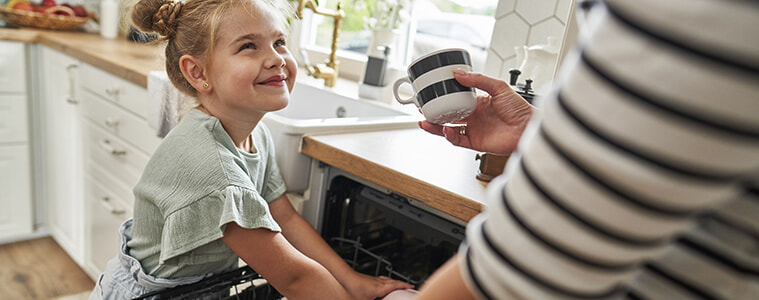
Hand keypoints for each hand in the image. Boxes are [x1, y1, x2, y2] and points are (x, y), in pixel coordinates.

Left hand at [345, 272, 414, 299]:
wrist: (346, 277)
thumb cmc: (353, 288)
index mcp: (380, 288)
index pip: (396, 286)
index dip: (405, 286)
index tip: (412, 286)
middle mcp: (379, 282)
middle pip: (394, 281)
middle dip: (403, 284)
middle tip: (409, 286)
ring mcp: (375, 279)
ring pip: (389, 279)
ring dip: (396, 282)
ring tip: (399, 285)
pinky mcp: (371, 279)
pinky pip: (383, 279)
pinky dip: (388, 281)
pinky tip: (385, 285)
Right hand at [419, 69, 533, 154]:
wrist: (529, 127)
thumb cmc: (521, 109)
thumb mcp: (499, 87)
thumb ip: (478, 79)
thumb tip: (459, 73)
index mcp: (479, 103)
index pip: (457, 100)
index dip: (444, 98)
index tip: (432, 94)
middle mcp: (475, 117)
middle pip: (449, 115)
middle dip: (435, 113)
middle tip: (423, 108)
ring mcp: (475, 130)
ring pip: (449, 129)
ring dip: (436, 126)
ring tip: (425, 121)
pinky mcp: (476, 143)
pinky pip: (458, 141)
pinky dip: (449, 137)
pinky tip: (446, 130)